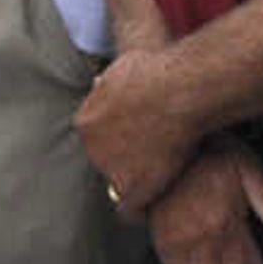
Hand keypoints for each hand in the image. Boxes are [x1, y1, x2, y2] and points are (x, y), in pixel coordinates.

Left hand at [77, 45, 212, 217]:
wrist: (174, 90)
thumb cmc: (161, 73)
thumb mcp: (126, 70)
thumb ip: (115, 77)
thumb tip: (104, 46)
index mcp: (88, 118)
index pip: (96, 135)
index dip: (113, 140)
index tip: (127, 142)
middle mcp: (92, 145)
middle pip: (103, 159)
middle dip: (118, 161)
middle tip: (141, 163)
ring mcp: (111, 167)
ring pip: (116, 182)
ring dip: (130, 184)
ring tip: (150, 186)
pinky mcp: (132, 187)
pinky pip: (129, 209)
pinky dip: (135, 212)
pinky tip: (141, 218)